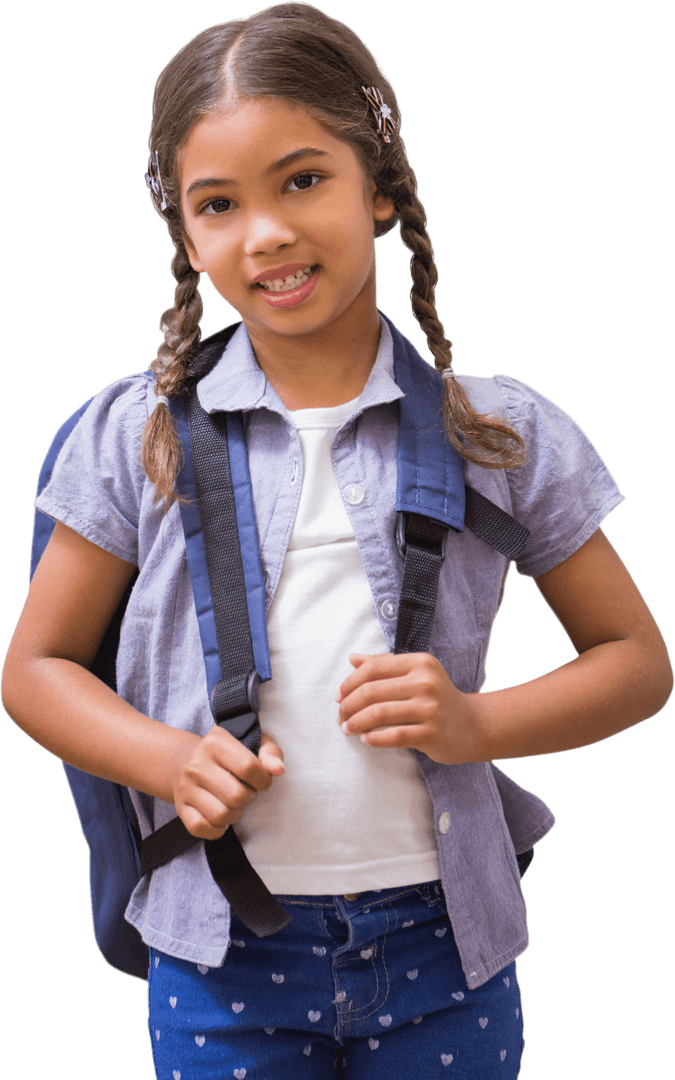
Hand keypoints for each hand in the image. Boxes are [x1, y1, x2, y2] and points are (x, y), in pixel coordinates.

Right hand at [171, 728, 284, 839]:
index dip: (264, 780)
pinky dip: (217, 829)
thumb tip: (278, 770)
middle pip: (237, 795)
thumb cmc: (227, 755)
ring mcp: (185, 787)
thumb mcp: (251, 743)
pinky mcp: (180, 808)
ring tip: (234, 804)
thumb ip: (270, 753)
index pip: (249, 767)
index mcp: (215, 742)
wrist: (185, 762)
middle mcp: (196, 763)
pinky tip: (221, 817)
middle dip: (250, 798)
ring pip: (221, 815)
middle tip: (247, 792)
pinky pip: (202, 828)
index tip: (262, 780)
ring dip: (236, 814)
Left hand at [335, 652, 486, 764]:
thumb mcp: (417, 673)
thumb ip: (385, 664)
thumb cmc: (438, 697)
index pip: (373, 668)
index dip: (350, 682)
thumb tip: (352, 658)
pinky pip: (394, 736)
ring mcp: (430, 708)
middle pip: (372, 691)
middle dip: (348, 705)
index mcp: (420, 663)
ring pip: (379, 714)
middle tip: (340, 716)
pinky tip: (366, 739)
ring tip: (347, 728)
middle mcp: (426, 682)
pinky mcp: (432, 733)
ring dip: (356, 723)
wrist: (474, 725)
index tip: (339, 696)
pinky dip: (374, 738)